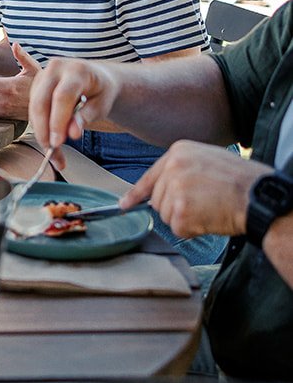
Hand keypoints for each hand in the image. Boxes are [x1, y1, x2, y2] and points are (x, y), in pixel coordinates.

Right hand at [28, 57, 118, 158]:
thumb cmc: (101, 91)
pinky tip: (51, 141)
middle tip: (52, 152)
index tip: (57, 143)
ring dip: (41, 132)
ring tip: (55, 154)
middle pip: (41, 101)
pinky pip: (33, 109)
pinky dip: (40, 127)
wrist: (97, 77)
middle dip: (43, 130)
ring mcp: (43, 75)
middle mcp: (56, 68)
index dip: (58, 121)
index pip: (62, 96)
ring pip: (34, 107)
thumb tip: (72, 134)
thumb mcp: (101, 105)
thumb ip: (85, 117)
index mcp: (76, 70)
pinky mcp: (36, 85)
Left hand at [124, 144, 265, 238]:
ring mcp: (174, 189)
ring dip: (185, 219)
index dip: (137, 194)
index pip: (150, 176)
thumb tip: (165, 188)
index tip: (125, 204)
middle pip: (158, 200)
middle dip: (176, 209)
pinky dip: (192, 230)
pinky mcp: (180, 210)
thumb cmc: (240, 180)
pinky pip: (177, 229)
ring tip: (208, 208)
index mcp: (178, 152)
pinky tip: (208, 218)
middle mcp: (172, 168)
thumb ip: (183, 170)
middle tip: (204, 204)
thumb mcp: (208, 160)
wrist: (257, 195)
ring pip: (165, 215)